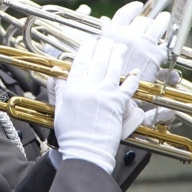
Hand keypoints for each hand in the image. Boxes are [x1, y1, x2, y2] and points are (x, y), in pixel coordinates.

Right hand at [54, 36, 139, 173]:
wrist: (86, 150)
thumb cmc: (71, 133)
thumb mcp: (59, 108)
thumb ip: (59, 89)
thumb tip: (57, 75)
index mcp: (73, 88)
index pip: (80, 61)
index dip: (87, 49)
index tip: (91, 41)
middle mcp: (89, 88)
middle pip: (98, 61)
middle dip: (104, 47)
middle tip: (107, 40)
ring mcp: (105, 95)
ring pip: (113, 69)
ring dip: (117, 56)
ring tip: (120, 47)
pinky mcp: (118, 104)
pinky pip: (128, 87)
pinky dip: (132, 78)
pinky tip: (134, 72)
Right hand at [101, 1, 169, 81]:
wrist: (116, 92)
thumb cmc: (104, 77)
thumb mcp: (97, 55)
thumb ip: (101, 38)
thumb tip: (104, 22)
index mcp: (112, 34)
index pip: (124, 14)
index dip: (132, 9)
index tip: (137, 6)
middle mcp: (128, 36)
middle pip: (142, 21)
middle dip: (148, 21)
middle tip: (151, 21)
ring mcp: (143, 44)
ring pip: (157, 26)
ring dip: (163, 21)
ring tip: (165, 18)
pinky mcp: (155, 55)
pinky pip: (164, 44)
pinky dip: (168, 42)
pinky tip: (168, 42)